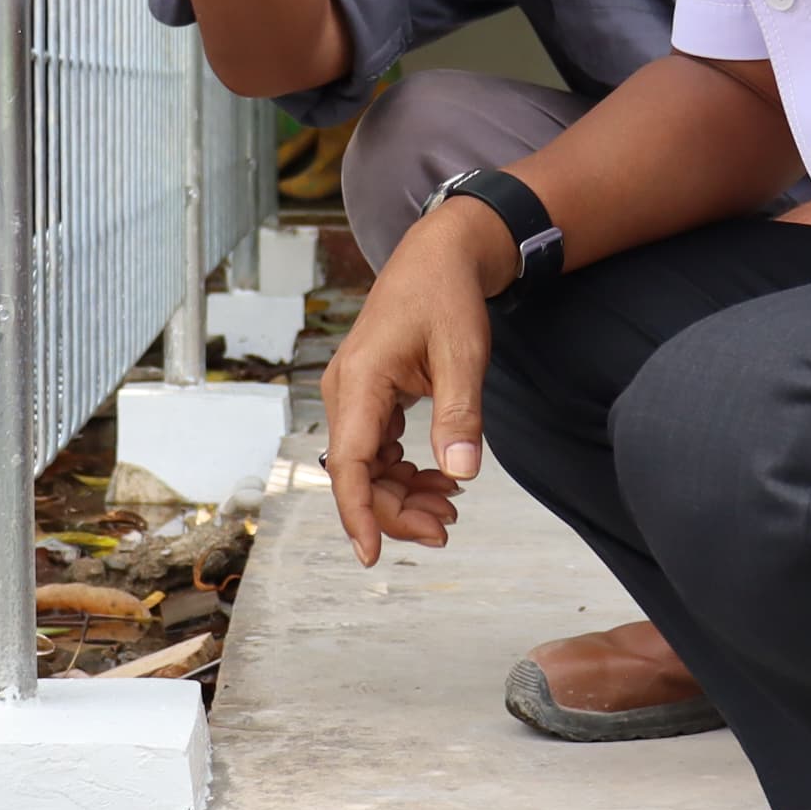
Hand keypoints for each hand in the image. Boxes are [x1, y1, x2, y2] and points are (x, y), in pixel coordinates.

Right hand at [317, 201, 515, 564]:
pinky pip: (378, 450)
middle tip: (446, 529)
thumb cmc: (447, 295)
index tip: (372, 556)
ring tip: (450, 509)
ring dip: (403, 495)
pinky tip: (441, 480)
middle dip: (397, 511)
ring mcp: (356, 396)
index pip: (350, 464)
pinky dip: (406, 472)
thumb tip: (462, 472)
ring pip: (368, 467)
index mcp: (361, 381)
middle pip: (359, 474)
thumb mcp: (463, 355)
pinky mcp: (371, 398)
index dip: (359, 515)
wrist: (440, 254)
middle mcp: (347, 392)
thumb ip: (459, 414)